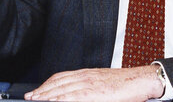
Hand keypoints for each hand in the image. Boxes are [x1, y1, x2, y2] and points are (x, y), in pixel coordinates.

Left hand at [25, 66, 162, 101]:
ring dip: (47, 95)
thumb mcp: (102, 84)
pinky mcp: (97, 92)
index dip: (46, 84)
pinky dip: (62, 98)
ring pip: (63, 89)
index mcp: (87, 74)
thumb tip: (75, 95)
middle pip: (58, 82)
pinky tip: (54, 101)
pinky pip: (75, 96)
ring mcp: (91, 83)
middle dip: (42, 91)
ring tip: (36, 100)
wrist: (142, 80)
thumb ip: (87, 89)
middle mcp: (86, 76)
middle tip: (30, 97)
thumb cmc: (126, 85)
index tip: (36, 91)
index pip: (60, 77)